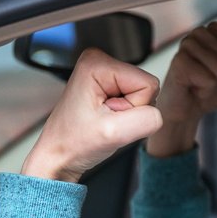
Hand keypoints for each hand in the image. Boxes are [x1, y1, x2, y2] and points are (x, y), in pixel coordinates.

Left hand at [21, 48, 162, 181]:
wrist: (58, 156)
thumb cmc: (73, 143)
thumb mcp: (112, 134)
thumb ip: (145, 120)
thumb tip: (158, 114)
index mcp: (97, 63)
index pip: (148, 84)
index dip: (133, 108)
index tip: (108, 117)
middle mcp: (100, 61)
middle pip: (146, 87)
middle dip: (130, 111)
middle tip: (106, 120)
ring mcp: (104, 73)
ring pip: (142, 95)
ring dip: (127, 115)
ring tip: (103, 120)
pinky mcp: (108, 85)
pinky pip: (135, 100)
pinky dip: (124, 116)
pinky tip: (105, 119)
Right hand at [147, 23, 216, 157]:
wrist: (184, 110)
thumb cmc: (210, 91)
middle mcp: (201, 32)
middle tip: (209, 80)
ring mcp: (188, 44)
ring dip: (215, 86)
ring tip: (199, 84)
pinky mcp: (179, 61)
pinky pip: (210, 81)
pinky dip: (205, 91)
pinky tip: (192, 87)